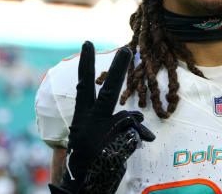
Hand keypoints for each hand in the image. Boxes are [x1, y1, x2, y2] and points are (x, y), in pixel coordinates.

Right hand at [49, 41, 154, 193]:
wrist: (81, 188)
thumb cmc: (90, 161)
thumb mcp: (100, 139)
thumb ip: (118, 124)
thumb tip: (139, 119)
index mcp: (82, 118)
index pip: (84, 86)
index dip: (87, 65)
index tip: (88, 42)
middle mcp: (89, 123)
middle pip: (107, 92)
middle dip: (118, 71)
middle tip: (126, 49)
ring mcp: (101, 136)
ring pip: (128, 120)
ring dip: (131, 130)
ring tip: (115, 146)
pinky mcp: (114, 148)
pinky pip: (135, 138)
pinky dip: (135, 144)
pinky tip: (121, 156)